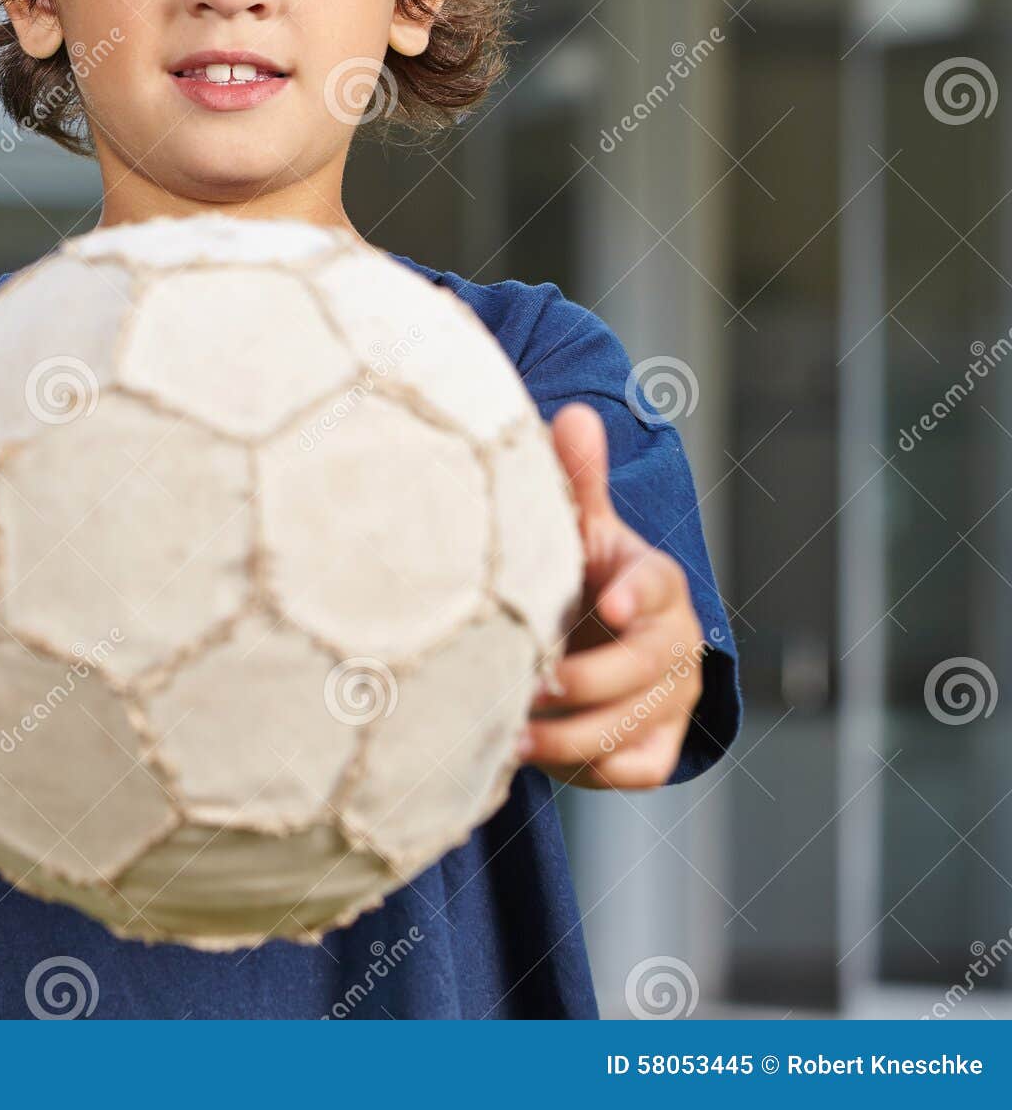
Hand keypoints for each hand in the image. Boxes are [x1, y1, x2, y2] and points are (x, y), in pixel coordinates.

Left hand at [517, 402, 706, 788]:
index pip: (657, 584)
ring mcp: (674, 698)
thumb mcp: (582, 530)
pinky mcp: (659, 746)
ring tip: (509, 733)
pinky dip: (587, 769)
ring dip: (572, 735)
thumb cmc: (586, 575)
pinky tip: (532, 756)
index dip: (637, 594)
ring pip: (633, 725)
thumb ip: (578, 482)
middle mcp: (676, 641)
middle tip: (527, 686)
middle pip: (643, 668)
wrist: (605, 640)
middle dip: (584, 681)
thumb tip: (576, 416)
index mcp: (656, 581)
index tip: (610, 603)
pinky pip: (634, 769)